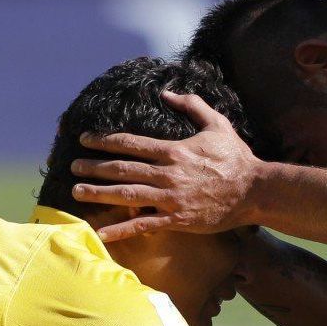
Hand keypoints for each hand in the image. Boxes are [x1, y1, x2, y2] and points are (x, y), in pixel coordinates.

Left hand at [71, 91, 262, 242]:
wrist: (255, 191)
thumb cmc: (236, 158)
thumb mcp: (217, 124)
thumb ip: (192, 105)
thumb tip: (168, 92)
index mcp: (173, 150)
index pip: (130, 143)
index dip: (104, 140)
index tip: (85, 139)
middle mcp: (167, 174)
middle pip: (121, 169)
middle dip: (93, 167)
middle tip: (72, 166)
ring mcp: (170, 198)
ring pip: (126, 195)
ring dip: (98, 194)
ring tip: (76, 191)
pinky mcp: (177, 220)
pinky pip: (143, 225)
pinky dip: (121, 230)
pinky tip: (102, 232)